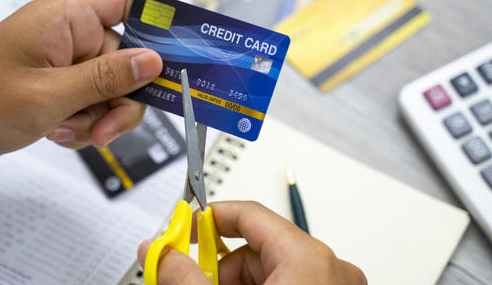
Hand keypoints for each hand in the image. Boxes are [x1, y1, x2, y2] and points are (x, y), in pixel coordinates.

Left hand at [0, 0, 161, 164]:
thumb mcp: (47, 96)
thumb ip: (106, 78)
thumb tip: (153, 62)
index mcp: (66, 18)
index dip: (159, 22)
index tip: (178, 55)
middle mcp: (71, 34)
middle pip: (130, 55)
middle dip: (125, 95)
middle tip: (109, 124)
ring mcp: (68, 61)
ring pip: (116, 85)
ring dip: (103, 115)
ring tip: (72, 130)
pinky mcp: (64, 83)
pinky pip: (97, 100)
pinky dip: (88, 122)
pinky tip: (62, 131)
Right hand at [138, 201, 366, 284]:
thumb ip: (187, 276)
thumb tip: (160, 253)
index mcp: (310, 258)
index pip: (250, 213)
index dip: (208, 218)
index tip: (181, 228)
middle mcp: (330, 269)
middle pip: (257, 245)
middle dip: (217, 266)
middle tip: (188, 281)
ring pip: (270, 270)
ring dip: (235, 283)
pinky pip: (287, 284)